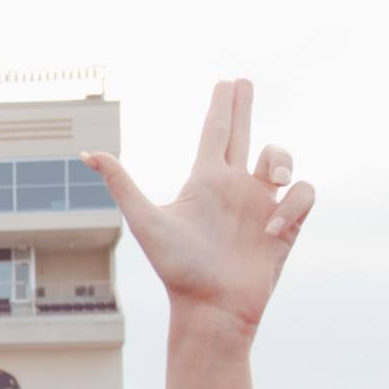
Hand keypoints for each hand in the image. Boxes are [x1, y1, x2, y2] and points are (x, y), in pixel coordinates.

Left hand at [87, 79, 312, 337]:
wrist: (210, 307)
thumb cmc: (177, 269)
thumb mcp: (145, 221)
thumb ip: (121, 183)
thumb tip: (86, 153)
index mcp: (205, 181)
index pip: (216, 132)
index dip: (222, 106)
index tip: (227, 82)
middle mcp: (234, 187)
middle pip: (244, 133)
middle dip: (244, 106)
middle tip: (243, 81)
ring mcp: (261, 204)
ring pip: (280, 158)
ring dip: (280, 157)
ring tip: (270, 177)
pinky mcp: (285, 225)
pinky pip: (302, 193)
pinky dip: (293, 204)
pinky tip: (271, 228)